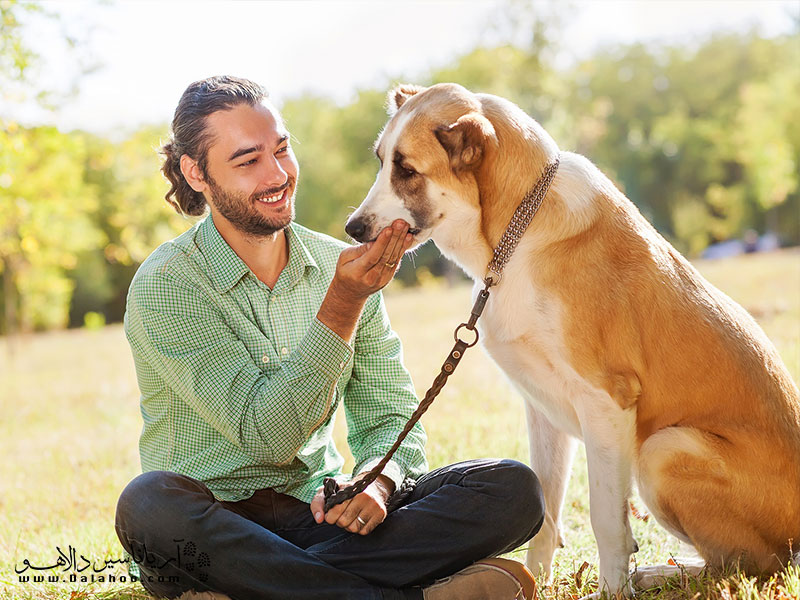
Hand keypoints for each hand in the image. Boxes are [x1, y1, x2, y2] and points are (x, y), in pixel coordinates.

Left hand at [309, 474, 394, 535]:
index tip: (331, 515)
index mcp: (349, 489)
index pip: (335, 512)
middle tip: (342, 515)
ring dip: (350, 526)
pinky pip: (365, 531)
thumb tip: (319, 519)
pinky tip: (360, 520)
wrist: (372, 486)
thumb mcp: (329, 492)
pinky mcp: (381, 513)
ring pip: (354, 528)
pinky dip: (360, 529)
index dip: (330, 517)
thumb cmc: (346, 491)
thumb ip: (318, 503)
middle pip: (344, 522)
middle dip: (340, 521)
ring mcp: (374, 505)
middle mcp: (364, 496)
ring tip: (351, 517)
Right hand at [317, 220, 412, 340]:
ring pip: (393, 259)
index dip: (381, 243)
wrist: (350, 292)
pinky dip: (402, 249)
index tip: (389, 229)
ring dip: (401, 242)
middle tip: (401, 223)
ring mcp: (382, 280)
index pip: (372, 256)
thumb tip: (374, 241)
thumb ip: (359, 250)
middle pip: (386, 256)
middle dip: (395, 238)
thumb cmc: (345, 270)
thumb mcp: (344, 258)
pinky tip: (408, 237)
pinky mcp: (388, 278)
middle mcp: (372, 277)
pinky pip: (396, 262)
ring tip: (406, 227)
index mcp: (358, 272)